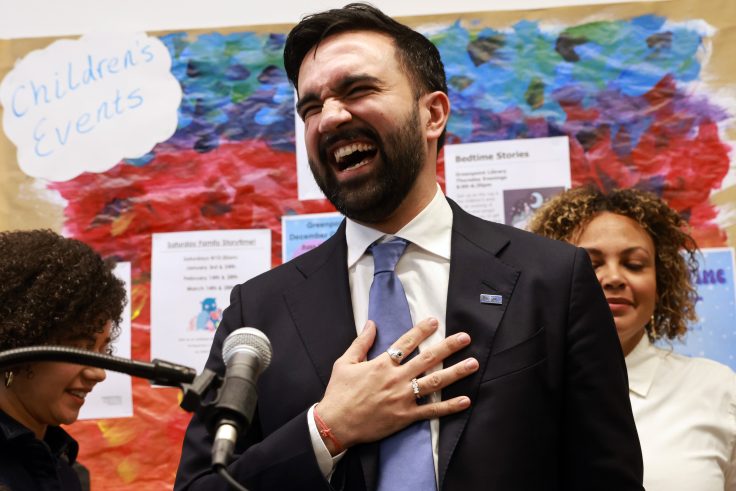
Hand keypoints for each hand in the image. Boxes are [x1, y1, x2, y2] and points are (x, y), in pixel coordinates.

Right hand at [315, 317, 477, 454]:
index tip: (435, 321)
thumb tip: (371, 323)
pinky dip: (449, 407)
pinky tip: (465, 400)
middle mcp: (396, 378)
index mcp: (382, 364)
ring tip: (473, 364)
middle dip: (448, 347)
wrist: (336, 424)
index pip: (406, 342)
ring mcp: (402, 398)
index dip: (422, 330)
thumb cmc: (339, 393)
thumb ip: (361, 342)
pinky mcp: (405, 416)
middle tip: (465, 338)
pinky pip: (431, 411)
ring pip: (434, 382)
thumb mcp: (345, 363)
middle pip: (427, 359)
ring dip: (455, 372)